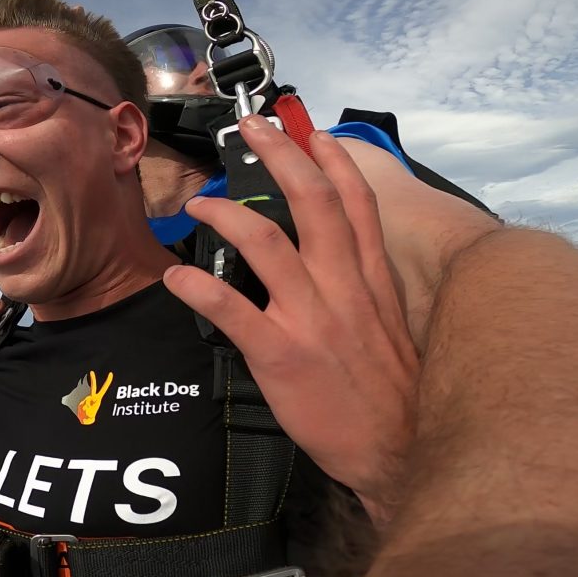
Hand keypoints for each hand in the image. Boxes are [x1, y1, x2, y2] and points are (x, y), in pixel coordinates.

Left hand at [163, 117, 419, 525]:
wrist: (400, 449)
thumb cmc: (392, 390)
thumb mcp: (391, 325)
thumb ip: (364, 285)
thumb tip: (337, 258)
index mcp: (372, 279)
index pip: (356, 204)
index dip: (332, 160)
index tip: (311, 130)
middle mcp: (344, 287)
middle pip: (312, 203)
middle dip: (280, 156)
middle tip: (251, 127)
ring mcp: (312, 318)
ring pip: (266, 245)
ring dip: (226, 216)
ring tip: (198, 203)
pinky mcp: (281, 354)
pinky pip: (232, 311)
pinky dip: (199, 289)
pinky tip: (177, 277)